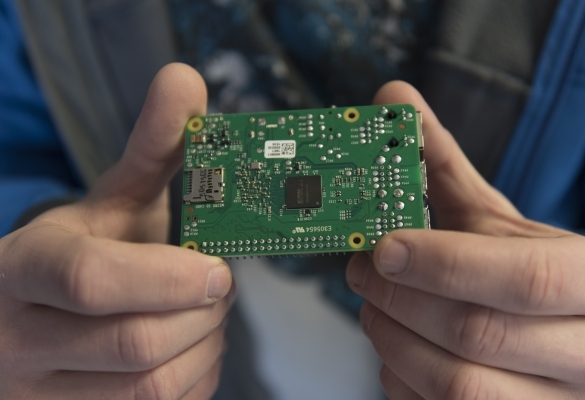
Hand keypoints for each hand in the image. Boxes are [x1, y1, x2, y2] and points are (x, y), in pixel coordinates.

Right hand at [0, 64, 233, 399]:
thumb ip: (151, 148)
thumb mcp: (108, 200)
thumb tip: (186, 81)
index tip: (217, 270)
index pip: (90, 281)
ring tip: (207, 315)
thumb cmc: (79, 253)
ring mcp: (41, 394)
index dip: (169, 279)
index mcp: (26, 269)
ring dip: (204, 349)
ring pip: (151, 389)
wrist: (30, 313)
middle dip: (202, 314)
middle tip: (219, 287)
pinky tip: (193, 349)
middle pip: (136, 344)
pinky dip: (194, 381)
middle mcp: (20, 339)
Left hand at [347, 81, 584, 398]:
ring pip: (457, 387)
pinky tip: (397, 350)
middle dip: (401, 299)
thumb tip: (394, 97)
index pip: (528, 279)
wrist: (573, 338)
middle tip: (362, 270)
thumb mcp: (503, 223)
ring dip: (392, 341)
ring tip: (372, 308)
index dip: (445, 263)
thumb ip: (447, 165)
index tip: (384, 247)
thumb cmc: (536, 278)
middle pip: (479, 334)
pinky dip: (401, 380)